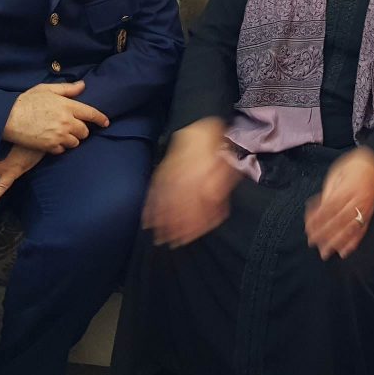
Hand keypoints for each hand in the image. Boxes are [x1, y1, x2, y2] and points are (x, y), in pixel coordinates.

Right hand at [3, 81, 109, 153]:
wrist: (6, 118)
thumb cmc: (26, 101)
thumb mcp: (46, 89)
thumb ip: (67, 89)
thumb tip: (83, 85)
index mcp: (68, 106)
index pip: (91, 113)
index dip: (101, 119)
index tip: (106, 123)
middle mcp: (67, 121)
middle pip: (84, 131)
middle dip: (80, 130)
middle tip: (70, 127)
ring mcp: (59, 135)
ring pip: (75, 142)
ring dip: (71, 139)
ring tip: (60, 134)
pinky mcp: (50, 146)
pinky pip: (62, 150)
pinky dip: (59, 147)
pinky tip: (51, 141)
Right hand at [143, 118, 240, 247]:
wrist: (197, 131)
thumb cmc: (214, 155)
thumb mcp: (226, 172)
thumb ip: (222, 195)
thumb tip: (218, 216)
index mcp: (205, 180)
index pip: (200, 209)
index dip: (195, 226)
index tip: (190, 238)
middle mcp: (187, 179)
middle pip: (182, 209)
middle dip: (178, 229)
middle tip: (175, 243)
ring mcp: (172, 176)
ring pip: (166, 203)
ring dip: (162, 223)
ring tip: (160, 238)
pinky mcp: (161, 173)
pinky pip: (154, 193)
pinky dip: (150, 208)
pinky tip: (147, 222)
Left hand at [305, 147, 373, 260]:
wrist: (370, 165)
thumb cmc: (349, 169)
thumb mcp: (335, 177)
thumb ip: (327, 195)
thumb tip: (316, 212)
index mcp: (347, 189)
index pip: (330, 208)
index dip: (318, 220)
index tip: (308, 229)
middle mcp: (357, 200)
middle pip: (339, 220)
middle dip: (325, 234)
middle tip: (313, 243)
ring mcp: (365, 209)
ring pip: (350, 228)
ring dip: (337, 242)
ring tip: (326, 252)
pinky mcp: (369, 215)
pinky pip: (361, 231)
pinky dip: (352, 243)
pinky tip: (344, 251)